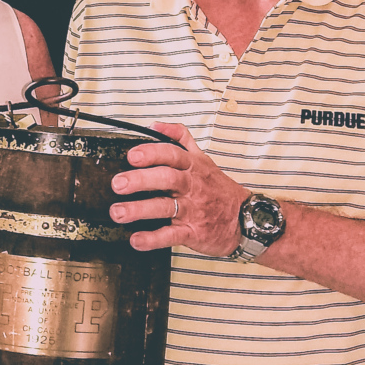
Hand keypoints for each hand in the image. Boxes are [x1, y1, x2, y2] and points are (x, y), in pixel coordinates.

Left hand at [110, 122, 248, 255]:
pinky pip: (172, 235)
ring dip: (140, 209)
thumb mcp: (203, 159)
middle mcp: (192, 186)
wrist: (246, 219)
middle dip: (141, 180)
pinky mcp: (194, 232)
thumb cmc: (219, 190)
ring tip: (119, 212)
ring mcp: (193, 209)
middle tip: (119, 184)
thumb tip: (156, 125)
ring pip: (166, 207)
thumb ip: (180, 139)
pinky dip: (153, 239)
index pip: (172, 154)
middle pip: (167, 178)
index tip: (132, 156)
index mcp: (193, 166)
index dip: (151, 153)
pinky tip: (137, 240)